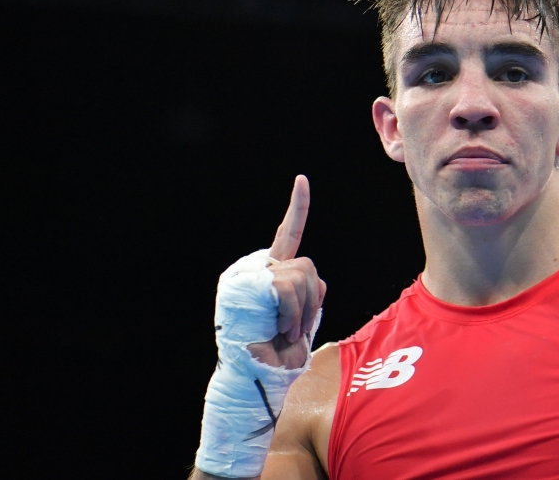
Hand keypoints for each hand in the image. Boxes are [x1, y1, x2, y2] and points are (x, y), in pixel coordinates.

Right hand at [247, 175, 326, 368]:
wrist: (258, 377)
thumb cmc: (278, 354)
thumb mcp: (299, 316)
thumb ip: (305, 291)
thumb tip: (310, 283)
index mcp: (266, 274)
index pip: (287, 235)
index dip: (298, 208)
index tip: (302, 181)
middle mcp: (253, 270)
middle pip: (307, 265)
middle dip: (311, 301)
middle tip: (294, 329)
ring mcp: (246, 275)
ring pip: (302, 275)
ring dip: (303, 311)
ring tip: (285, 331)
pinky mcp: (246, 284)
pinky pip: (288, 288)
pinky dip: (293, 313)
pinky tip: (279, 329)